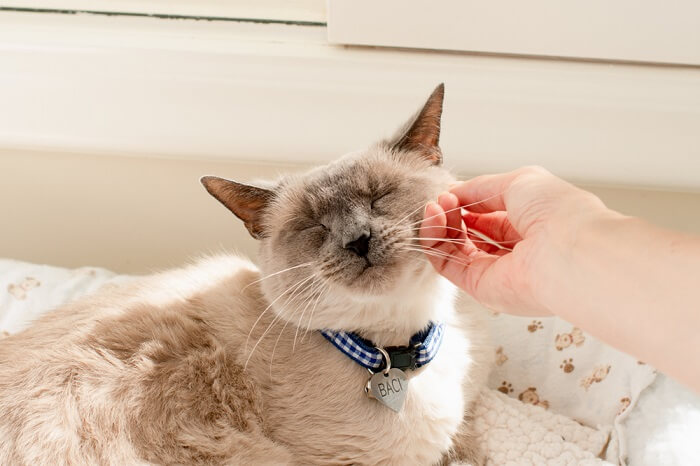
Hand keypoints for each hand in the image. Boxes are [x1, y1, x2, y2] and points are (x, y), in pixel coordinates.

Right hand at [420, 166, 609, 315]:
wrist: (570, 250)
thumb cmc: (558, 213)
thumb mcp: (518, 182)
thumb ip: (481, 188)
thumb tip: (455, 192)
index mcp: (527, 224)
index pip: (486, 214)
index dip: (465, 201)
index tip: (453, 191)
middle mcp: (511, 250)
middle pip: (466, 231)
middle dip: (450, 212)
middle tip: (443, 200)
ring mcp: (494, 269)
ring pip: (452, 247)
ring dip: (439, 224)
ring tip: (436, 207)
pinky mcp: (479, 286)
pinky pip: (446, 263)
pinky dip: (433, 241)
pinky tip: (435, 219)